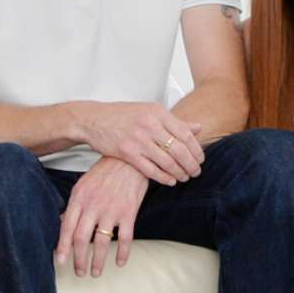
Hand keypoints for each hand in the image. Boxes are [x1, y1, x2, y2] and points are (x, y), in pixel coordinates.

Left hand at [57, 158, 147, 277]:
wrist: (129, 160)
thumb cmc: (105, 173)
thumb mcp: (83, 185)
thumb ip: (74, 206)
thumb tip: (62, 223)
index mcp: (79, 198)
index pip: (67, 227)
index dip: (63, 247)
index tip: (60, 262)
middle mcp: (93, 205)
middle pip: (82, 239)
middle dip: (79, 259)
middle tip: (80, 272)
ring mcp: (112, 210)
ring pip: (102, 242)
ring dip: (98, 261)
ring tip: (96, 272)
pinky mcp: (129, 212)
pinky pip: (125, 239)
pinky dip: (122, 253)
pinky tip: (120, 263)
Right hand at [71, 101, 203, 184]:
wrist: (93, 119)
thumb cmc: (122, 115)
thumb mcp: (149, 111)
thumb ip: (173, 121)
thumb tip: (198, 128)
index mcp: (157, 112)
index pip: (186, 133)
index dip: (196, 149)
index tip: (200, 159)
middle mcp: (149, 124)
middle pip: (179, 150)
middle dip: (191, 164)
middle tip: (196, 172)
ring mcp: (138, 139)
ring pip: (167, 161)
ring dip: (179, 173)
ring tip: (184, 178)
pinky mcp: (127, 153)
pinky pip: (151, 169)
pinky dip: (163, 177)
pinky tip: (170, 181)